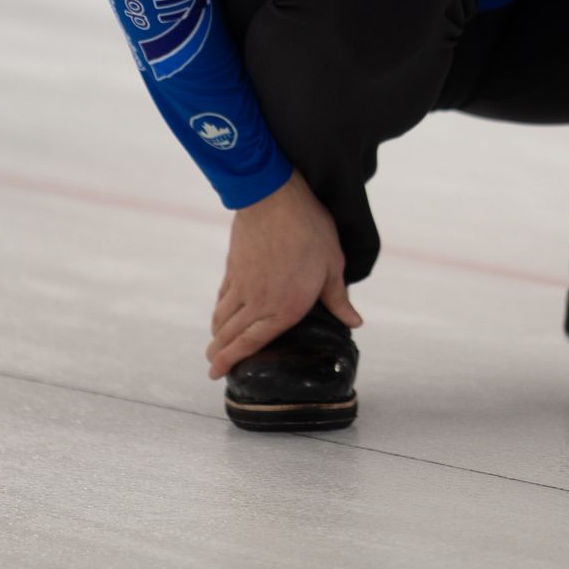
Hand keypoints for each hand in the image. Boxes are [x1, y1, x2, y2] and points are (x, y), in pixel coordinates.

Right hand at [206, 171, 360, 379]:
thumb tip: (355, 322)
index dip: (231, 361)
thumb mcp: (333, 265)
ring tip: (216, 343)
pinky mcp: (233, 267)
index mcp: (284, 308)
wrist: (274, 197)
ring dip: (217, 334)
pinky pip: (222, 296)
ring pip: (222, 317)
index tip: (216, 373)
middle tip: (213, 366)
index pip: (251, 344)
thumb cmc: (310, 230)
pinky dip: (219, 309)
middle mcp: (257, 302)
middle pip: (230, 336)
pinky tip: (221, 312)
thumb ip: (339, 300)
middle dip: (219, 354)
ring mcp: (241, 284)